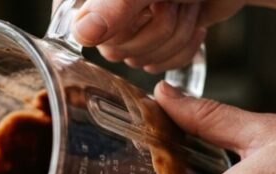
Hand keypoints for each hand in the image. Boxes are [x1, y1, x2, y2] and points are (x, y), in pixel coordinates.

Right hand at [68, 0, 243, 72]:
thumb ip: (113, 6)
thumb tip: (82, 34)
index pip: (87, 33)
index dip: (123, 26)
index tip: (149, 4)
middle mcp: (106, 8)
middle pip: (115, 51)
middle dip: (157, 30)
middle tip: (171, 2)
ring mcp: (131, 23)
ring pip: (139, 61)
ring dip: (174, 36)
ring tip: (185, 6)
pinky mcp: (155, 37)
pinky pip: (158, 65)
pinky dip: (183, 48)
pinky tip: (193, 23)